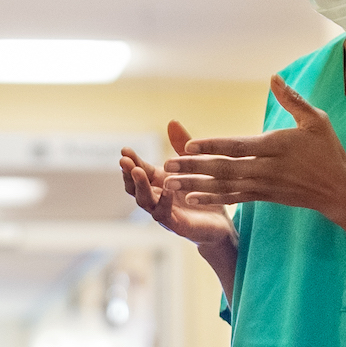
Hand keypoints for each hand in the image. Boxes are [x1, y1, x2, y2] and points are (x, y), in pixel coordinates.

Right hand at [120, 123, 236, 252]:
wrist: (221, 225)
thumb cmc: (204, 194)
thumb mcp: (194, 164)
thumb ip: (182, 145)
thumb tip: (171, 121)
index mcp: (159, 182)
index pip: (140, 170)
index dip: (132, 161)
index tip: (125, 149)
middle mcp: (157, 198)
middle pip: (135, 186)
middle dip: (128, 172)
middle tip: (124, 160)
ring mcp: (164, 213)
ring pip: (145, 201)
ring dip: (140, 186)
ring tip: (137, 171)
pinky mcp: (177, 225)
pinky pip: (165, 214)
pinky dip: (164, 201)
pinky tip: (166, 188)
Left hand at [163, 77, 345, 220]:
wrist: (339, 190)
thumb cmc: (328, 150)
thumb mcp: (316, 120)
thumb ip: (293, 100)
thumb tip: (274, 77)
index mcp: (277, 146)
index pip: (239, 146)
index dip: (213, 146)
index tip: (190, 144)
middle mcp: (267, 168)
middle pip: (224, 168)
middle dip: (193, 167)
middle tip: (166, 164)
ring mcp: (263, 185)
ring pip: (224, 185)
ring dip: (195, 184)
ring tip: (169, 183)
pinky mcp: (263, 196)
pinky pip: (233, 198)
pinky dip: (212, 197)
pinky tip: (191, 197)